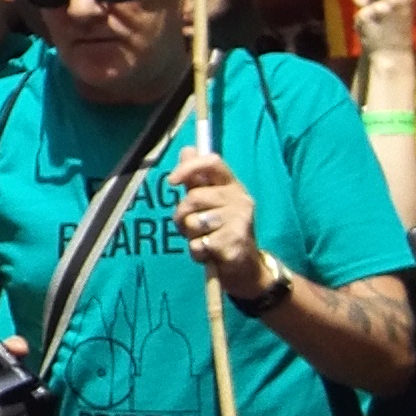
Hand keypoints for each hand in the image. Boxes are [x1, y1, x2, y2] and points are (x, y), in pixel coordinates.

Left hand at [171, 148, 264, 289]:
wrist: (244, 265)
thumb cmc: (219, 229)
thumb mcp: (208, 202)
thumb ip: (196, 178)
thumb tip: (188, 149)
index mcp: (231, 185)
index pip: (212, 162)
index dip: (188, 167)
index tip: (171, 181)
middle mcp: (240, 198)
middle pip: (194, 196)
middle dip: (182, 215)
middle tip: (191, 226)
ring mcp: (241, 220)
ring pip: (194, 222)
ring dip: (190, 235)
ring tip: (203, 239)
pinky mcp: (236, 242)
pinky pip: (199, 244)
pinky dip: (197, 252)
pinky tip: (210, 253)